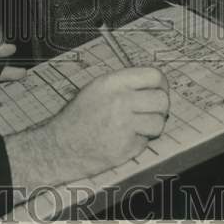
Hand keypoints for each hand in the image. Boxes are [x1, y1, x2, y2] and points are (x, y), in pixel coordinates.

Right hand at [6, 67, 169, 188]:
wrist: (62, 146)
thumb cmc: (79, 116)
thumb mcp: (97, 88)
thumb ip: (125, 83)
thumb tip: (155, 83)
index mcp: (113, 83)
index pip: (154, 76)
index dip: (160, 84)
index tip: (159, 90)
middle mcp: (121, 101)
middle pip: (162, 99)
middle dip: (160, 106)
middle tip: (153, 110)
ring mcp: (125, 126)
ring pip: (159, 122)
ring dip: (153, 125)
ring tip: (139, 126)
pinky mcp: (127, 147)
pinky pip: (147, 141)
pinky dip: (140, 141)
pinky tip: (125, 138)